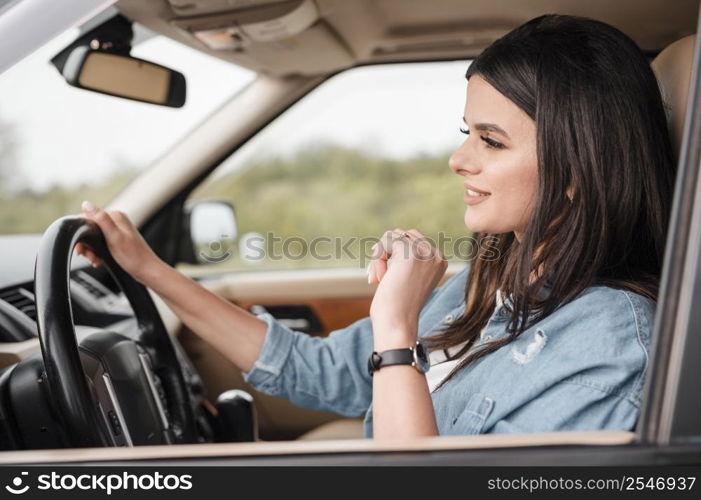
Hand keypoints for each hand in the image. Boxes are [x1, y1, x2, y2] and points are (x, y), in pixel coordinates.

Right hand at [75, 201, 163, 284]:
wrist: (147, 270)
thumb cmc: (134, 257)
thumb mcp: (115, 237)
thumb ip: (101, 220)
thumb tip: (86, 203)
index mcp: (116, 217)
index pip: (88, 216)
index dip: (81, 231)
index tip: (82, 246)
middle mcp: (116, 222)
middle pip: (90, 228)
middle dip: (86, 244)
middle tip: (89, 256)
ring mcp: (117, 232)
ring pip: (94, 238)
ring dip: (90, 250)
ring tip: (94, 260)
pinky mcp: (117, 241)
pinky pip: (100, 244)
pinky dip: (97, 253)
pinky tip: (98, 260)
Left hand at [368, 228, 447, 349]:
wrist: (397, 324)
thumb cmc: (398, 307)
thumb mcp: (408, 278)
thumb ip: (407, 258)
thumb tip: (393, 233)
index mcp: (439, 261)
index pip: (413, 239)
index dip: (393, 254)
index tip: (384, 276)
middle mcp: (436, 255)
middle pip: (403, 234)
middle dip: (386, 252)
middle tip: (378, 277)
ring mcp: (425, 253)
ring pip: (392, 236)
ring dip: (379, 256)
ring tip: (378, 278)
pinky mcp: (410, 253)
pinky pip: (386, 241)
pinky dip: (377, 257)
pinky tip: (378, 277)